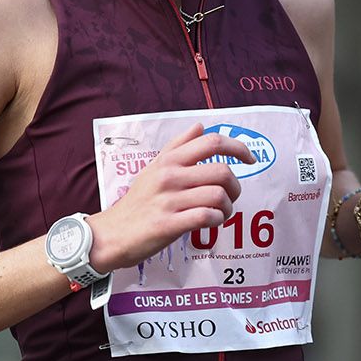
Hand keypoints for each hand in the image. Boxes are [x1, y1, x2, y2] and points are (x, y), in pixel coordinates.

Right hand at [88, 123, 253, 272]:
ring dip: (227, 208)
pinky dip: (216, 220)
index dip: (238, 148)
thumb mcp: (153, 168)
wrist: (112, 233)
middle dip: (235, 187)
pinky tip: (210, 222)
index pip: (212, 142)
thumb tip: (199, 126)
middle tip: (230, 197)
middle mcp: (170, 176)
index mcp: (169, 160)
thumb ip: (177, 146)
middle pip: (222, 171)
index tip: (249, 159)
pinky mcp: (168, 224)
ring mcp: (169, 200)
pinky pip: (206, 217)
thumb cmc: (137, 202)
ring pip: (218, 196)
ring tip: (219, 213)